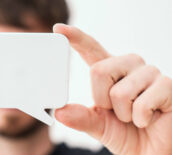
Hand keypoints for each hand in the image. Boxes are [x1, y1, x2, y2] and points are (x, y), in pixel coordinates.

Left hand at [53, 24, 171, 154]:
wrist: (150, 150)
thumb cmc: (125, 133)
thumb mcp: (97, 125)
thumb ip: (80, 117)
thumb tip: (58, 112)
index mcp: (110, 72)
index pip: (91, 50)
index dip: (76, 38)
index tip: (60, 29)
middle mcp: (129, 66)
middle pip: (98, 70)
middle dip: (102, 100)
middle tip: (117, 111)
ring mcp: (149, 73)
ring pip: (119, 91)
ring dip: (123, 113)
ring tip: (135, 115)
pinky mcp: (167, 85)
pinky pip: (141, 104)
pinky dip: (140, 119)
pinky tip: (149, 119)